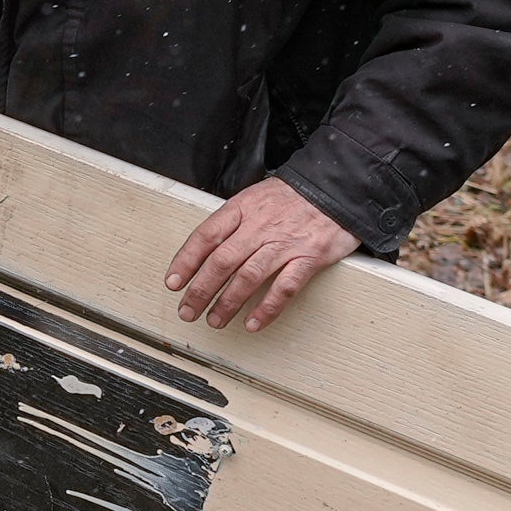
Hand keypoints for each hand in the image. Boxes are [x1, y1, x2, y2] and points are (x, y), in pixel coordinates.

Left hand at [166, 173, 353, 330]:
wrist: (337, 187)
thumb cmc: (293, 196)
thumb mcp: (255, 198)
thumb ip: (233, 221)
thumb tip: (205, 249)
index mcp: (243, 208)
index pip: (206, 236)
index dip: (186, 261)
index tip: (173, 282)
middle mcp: (260, 226)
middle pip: (222, 261)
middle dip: (201, 290)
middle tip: (188, 311)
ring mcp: (285, 243)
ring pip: (249, 277)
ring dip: (227, 303)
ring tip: (215, 320)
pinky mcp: (309, 258)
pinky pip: (284, 288)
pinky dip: (267, 308)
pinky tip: (253, 323)